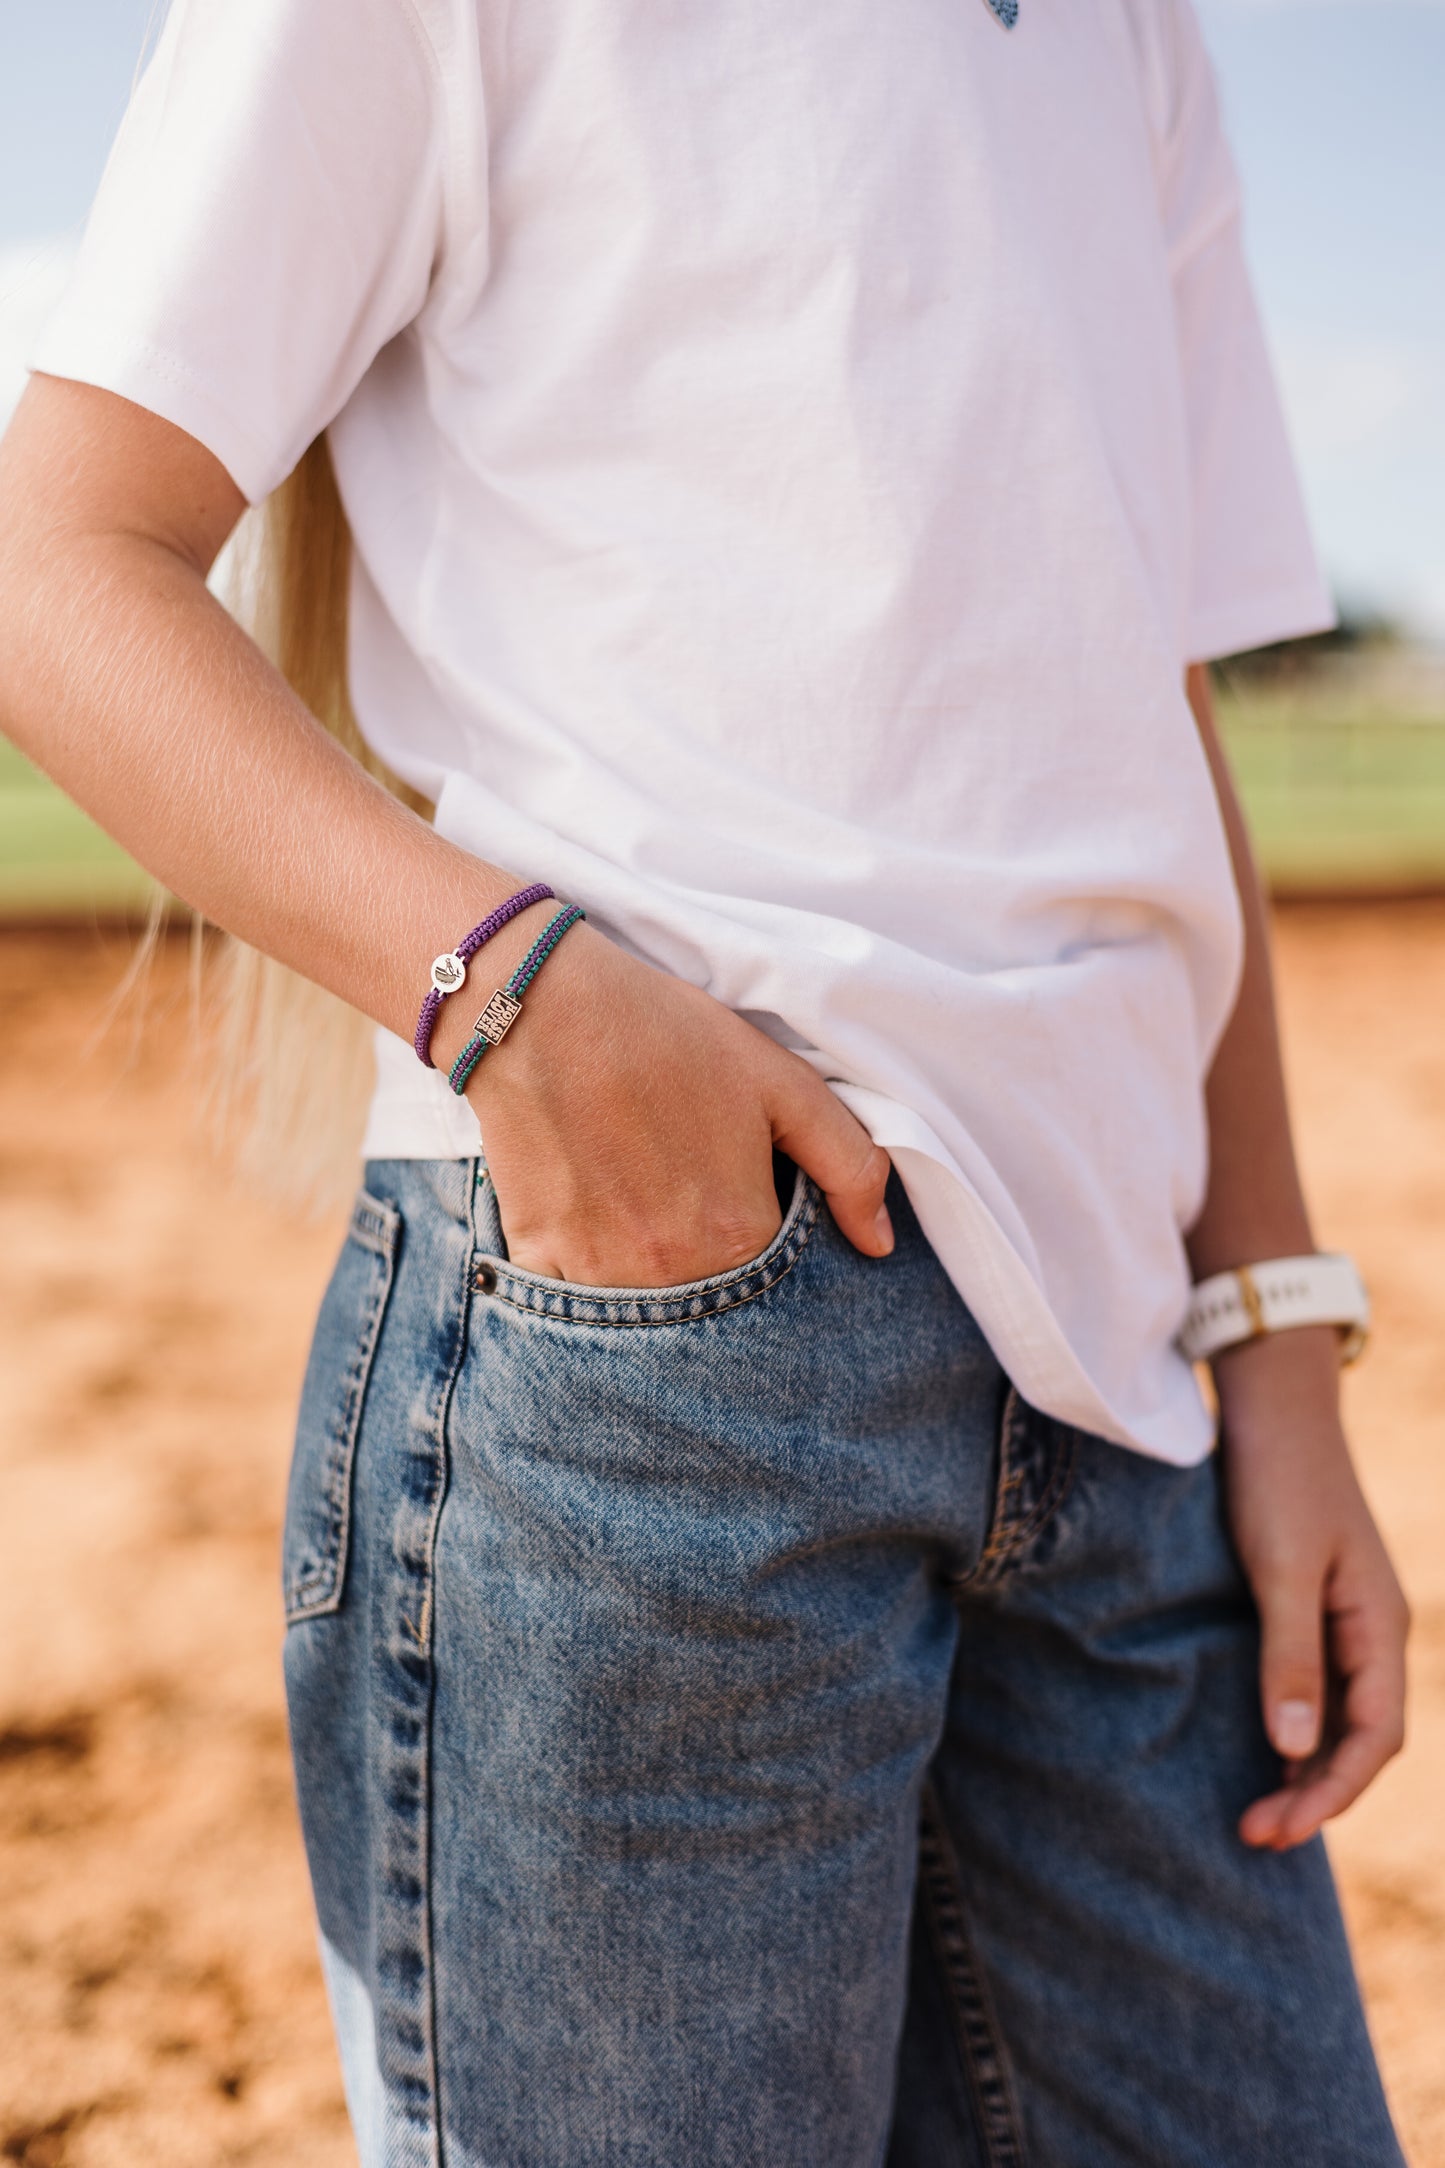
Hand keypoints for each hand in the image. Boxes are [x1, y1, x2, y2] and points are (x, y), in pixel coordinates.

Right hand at [442, 916, 893, 1285]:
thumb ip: (848, 1164)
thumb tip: (878, 1243)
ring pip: (644, 1310)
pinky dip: (591, 1273)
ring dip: (653, 1275)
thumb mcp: (781, 1082)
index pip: (777, 1286)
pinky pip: (575, 1300)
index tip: (748, 1206)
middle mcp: (670, 1273)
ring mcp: (597, 1275)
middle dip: (712, 1270)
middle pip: (709, 1305)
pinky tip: (595, 1213)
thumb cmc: (667, 1035)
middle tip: (690, 1199)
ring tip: (645, 1204)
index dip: (768, 1245)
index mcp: (737, 1235)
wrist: (540, 1008)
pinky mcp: (538, 1261)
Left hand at [1219, 1327, 1408, 1849]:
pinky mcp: (1311, 1607)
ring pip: (1338, 1719)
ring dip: (1304, 1771)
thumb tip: (1296, 1746)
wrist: (1273, 1407)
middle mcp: (1372, 1633)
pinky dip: (1294, 1730)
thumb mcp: (1282, 1567)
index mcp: (1381, 1626)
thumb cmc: (1279, 1480)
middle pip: (1359, 1739)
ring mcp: (1344, 1621)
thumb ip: (1290, 1654)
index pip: (1374, 1736)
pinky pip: (1315, 1688)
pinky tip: (1262, 1753)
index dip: (1332, 1791)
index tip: (1280, 1828)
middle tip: (1255, 1837)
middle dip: (1314, 1795)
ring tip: (1255, 1817)